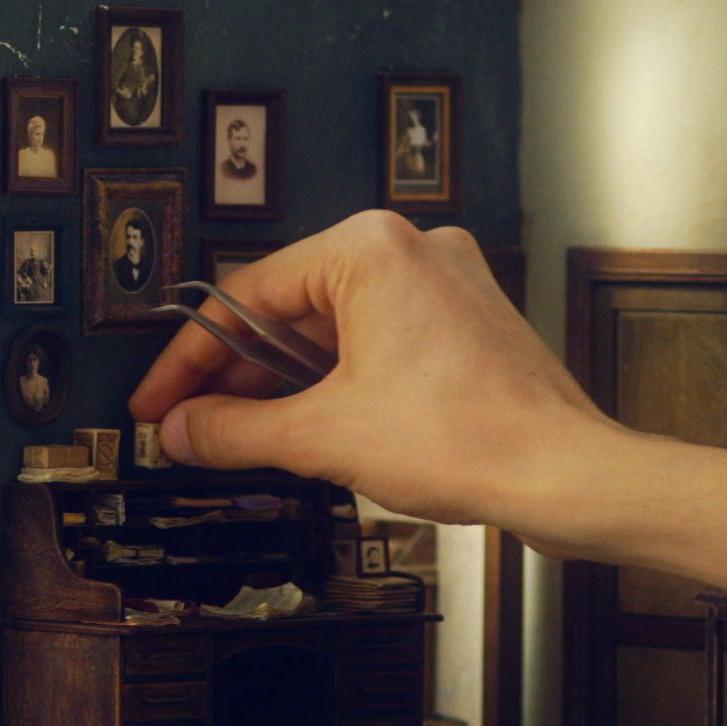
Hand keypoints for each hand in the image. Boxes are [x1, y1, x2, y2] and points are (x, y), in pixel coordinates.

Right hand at [130, 212, 622, 553]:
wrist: (565, 477)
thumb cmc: (472, 438)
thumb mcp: (322, 434)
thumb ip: (235, 430)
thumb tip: (184, 430)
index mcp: (369, 248)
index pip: (246, 296)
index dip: (189, 359)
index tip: (161, 400)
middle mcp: (410, 249)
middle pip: (288, 308)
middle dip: (235, 374)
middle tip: (192, 423)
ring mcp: (444, 283)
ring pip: (332, 327)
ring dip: (284, 381)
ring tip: (244, 433)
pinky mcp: (464, 322)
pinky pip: (375, 340)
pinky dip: (335, 379)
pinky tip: (310, 423)